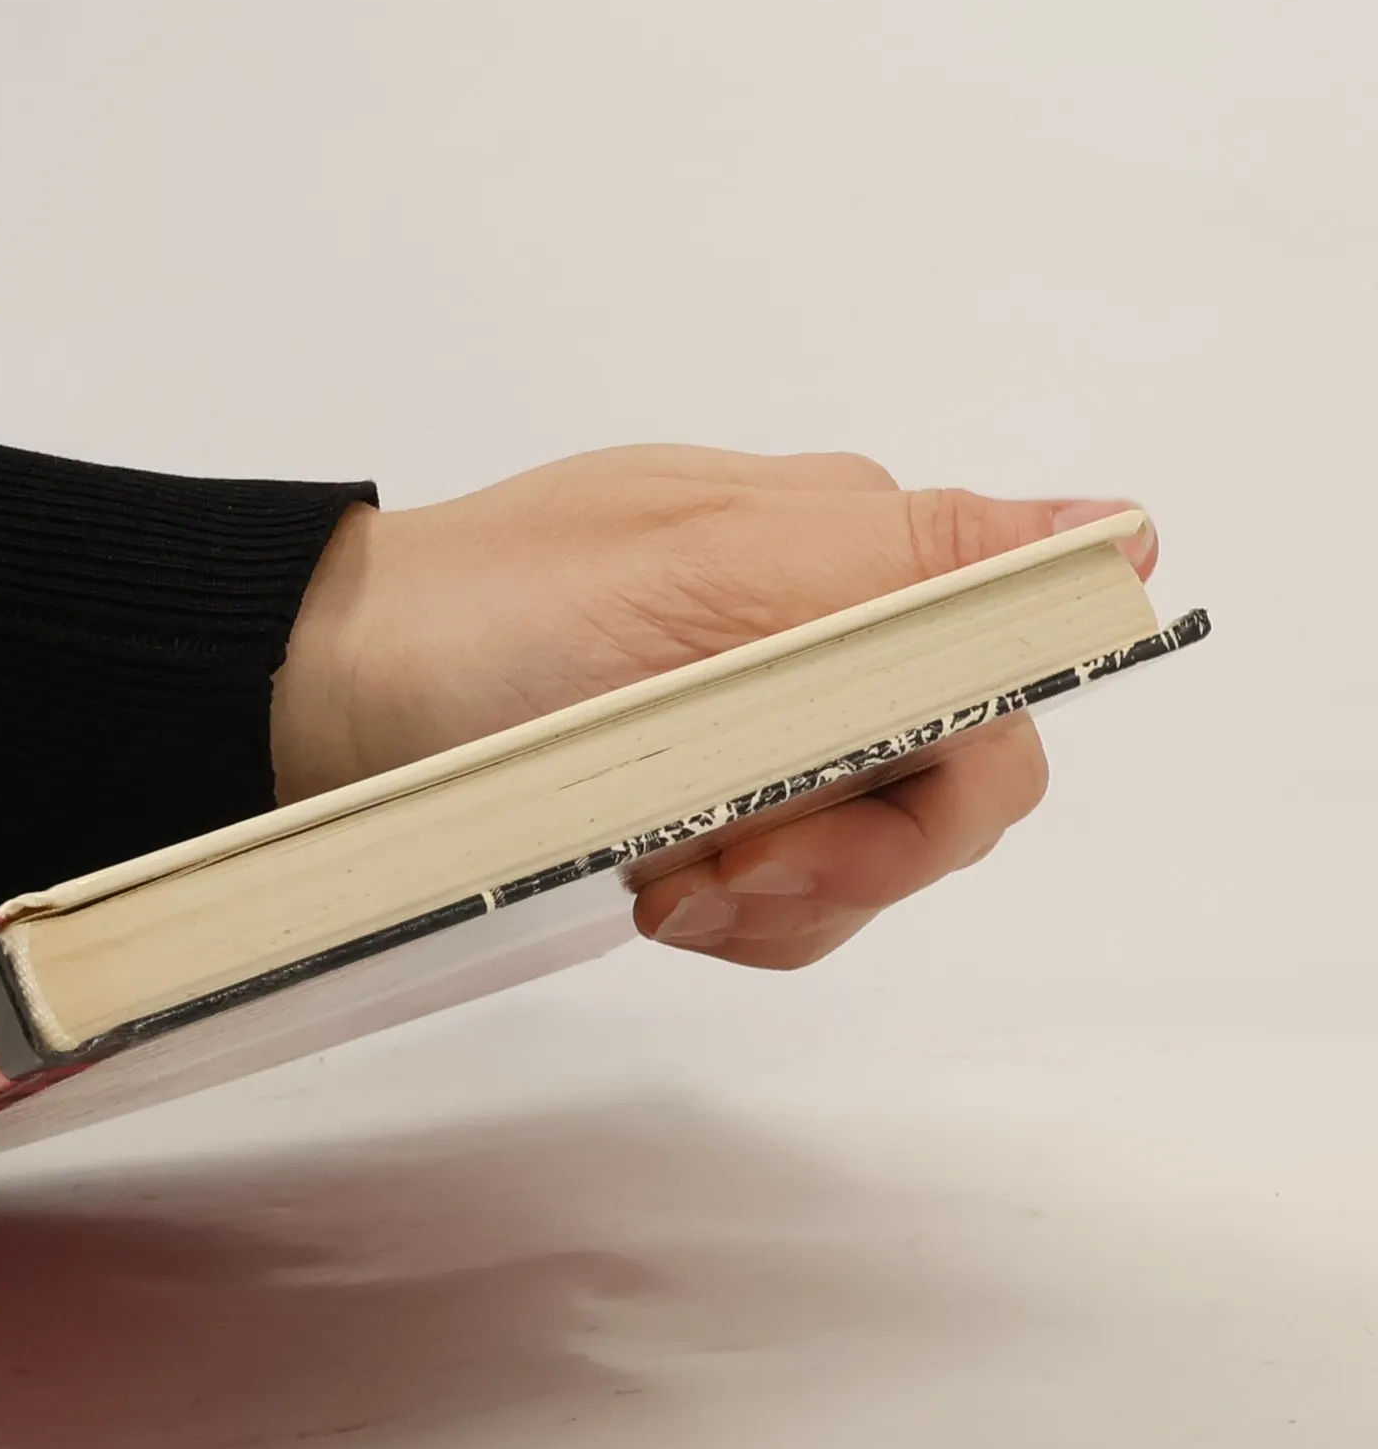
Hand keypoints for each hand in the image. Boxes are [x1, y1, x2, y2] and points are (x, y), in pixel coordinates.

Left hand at [271, 447, 1155, 968]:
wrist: (328, 695)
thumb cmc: (491, 617)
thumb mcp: (697, 570)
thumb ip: (909, 569)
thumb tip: (1120, 535)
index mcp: (850, 555)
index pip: (1004, 686)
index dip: (943, 785)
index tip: (812, 823)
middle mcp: (829, 640)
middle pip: (948, 794)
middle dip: (844, 858)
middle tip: (711, 872)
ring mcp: (768, 732)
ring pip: (869, 863)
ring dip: (777, 896)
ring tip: (656, 877)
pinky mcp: (711, 807)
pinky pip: (786, 899)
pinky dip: (730, 913)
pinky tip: (647, 888)